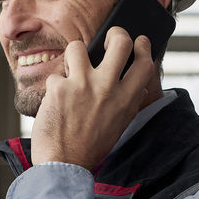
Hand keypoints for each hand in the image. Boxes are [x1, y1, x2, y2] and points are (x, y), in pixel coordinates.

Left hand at [31, 27, 158, 168]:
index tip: (138, 41)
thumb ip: (127, 101)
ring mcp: (83, 85)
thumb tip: (135, 84)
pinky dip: (54, 88)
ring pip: (77, 47)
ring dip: (72, 57)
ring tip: (71, 72)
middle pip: (120, 41)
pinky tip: (55, 103)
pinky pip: (56, 75)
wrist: (65, 164)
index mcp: (126, 99)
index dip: (142, 47)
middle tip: (107, 40)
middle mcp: (108, 88)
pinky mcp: (60, 88)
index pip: (144, 63)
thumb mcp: (119, 124)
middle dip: (114, 33)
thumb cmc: (91, 147)